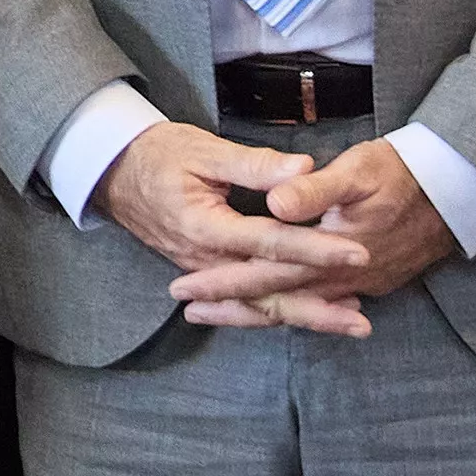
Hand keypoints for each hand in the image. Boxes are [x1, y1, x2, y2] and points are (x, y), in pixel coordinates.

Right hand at [97, 122, 373, 339]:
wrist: (113, 172)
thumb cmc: (158, 155)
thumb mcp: (204, 150)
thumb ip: (256, 163)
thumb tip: (305, 168)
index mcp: (204, 226)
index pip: (269, 242)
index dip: (315, 249)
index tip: (356, 251)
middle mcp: (204, 260)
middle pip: (267, 291)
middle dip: (318, 307)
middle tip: (363, 319)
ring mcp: (204, 272)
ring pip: (260, 304)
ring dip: (307, 317)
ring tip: (352, 324)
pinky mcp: (207, 273)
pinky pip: (247, 301)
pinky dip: (281, 312)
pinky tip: (315, 315)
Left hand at [168, 138, 456, 333]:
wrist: (461, 190)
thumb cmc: (404, 172)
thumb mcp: (359, 171)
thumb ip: (314, 191)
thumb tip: (275, 205)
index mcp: (330, 253)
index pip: (265, 274)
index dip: (223, 282)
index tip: (183, 288)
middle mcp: (344, 279)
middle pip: (277, 300)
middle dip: (231, 306)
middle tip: (187, 310)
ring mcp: (361, 285)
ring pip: (299, 306)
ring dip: (258, 311)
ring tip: (219, 314)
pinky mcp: (374, 281)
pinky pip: (323, 302)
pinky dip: (294, 307)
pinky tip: (277, 307)